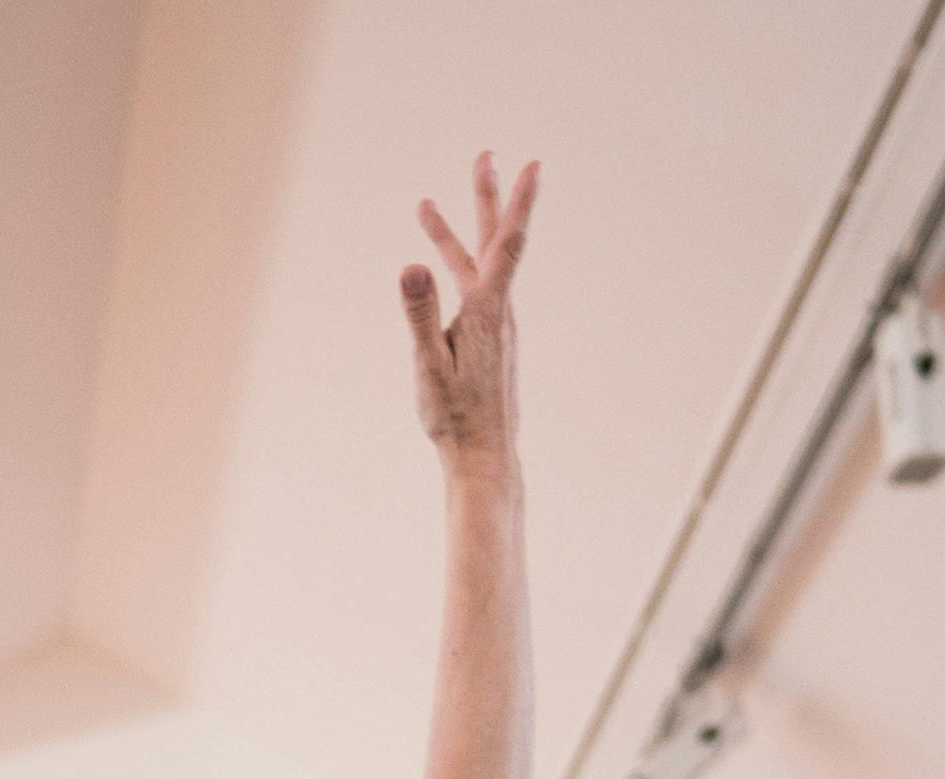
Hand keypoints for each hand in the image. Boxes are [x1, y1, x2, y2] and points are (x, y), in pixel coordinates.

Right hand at [401, 153, 537, 471]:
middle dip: (489, 197)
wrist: (484, 456)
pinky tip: (438, 268)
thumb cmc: (455, 417)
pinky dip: (455, 265)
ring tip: (426, 206)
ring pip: (476, 266)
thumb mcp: (428, 365)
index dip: (520, 202)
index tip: (532, 164)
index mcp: (487, 311)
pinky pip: (472, 289)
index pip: (507, 244)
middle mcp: (497, 312)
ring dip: (454, 234)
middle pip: (495, 242)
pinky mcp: (486, 339)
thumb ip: (420, 313)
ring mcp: (493, 325)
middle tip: (487, 156)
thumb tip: (412, 265)